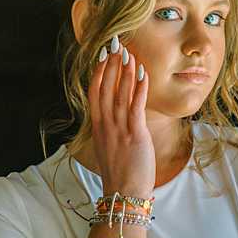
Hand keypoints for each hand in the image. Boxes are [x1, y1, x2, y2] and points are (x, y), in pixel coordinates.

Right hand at [88, 34, 153, 197]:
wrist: (123, 193)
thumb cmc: (119, 173)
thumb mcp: (108, 147)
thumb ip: (109, 128)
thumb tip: (114, 115)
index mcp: (98, 126)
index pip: (94, 92)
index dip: (99, 71)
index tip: (103, 55)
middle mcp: (105, 124)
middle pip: (106, 87)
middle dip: (111, 64)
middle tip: (116, 44)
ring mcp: (119, 129)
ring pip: (120, 93)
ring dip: (125, 71)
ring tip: (129, 53)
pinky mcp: (134, 134)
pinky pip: (136, 106)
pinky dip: (139, 88)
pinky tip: (142, 73)